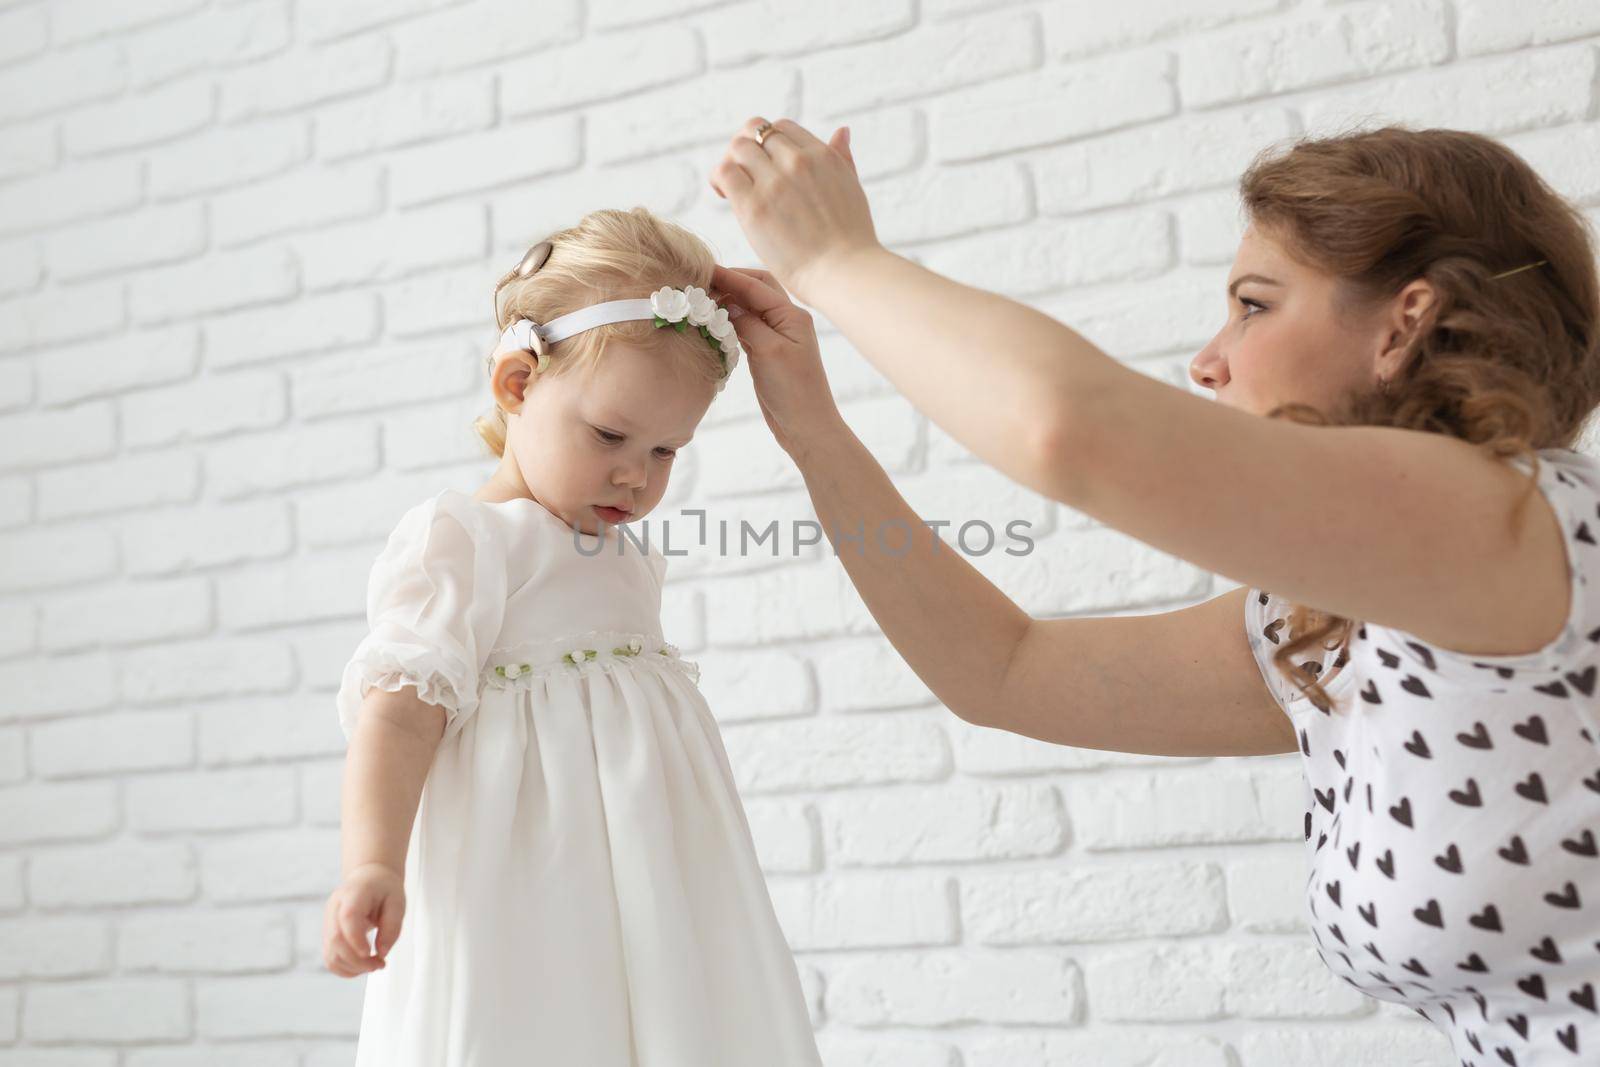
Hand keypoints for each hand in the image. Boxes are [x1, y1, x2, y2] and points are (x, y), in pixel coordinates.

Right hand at [322, 862, 403, 977]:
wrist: (368, 878)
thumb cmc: (384, 889)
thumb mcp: (397, 902)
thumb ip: (392, 927)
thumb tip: (382, 953)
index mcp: (353, 894)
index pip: (347, 918)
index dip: (357, 940)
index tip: (373, 954)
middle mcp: (334, 908)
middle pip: (336, 940)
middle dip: (358, 961)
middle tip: (380, 964)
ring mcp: (328, 922)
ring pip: (330, 954)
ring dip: (352, 968)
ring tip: (374, 965)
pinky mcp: (328, 934)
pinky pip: (330, 958)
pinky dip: (345, 968)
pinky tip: (362, 966)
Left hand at [709, 117, 880, 305]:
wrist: (846, 273)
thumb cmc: (851, 241)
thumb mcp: (852, 188)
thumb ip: (843, 158)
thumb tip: (842, 131)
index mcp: (822, 155)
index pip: (782, 127)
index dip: (768, 143)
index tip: (764, 165)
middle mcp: (798, 161)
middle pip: (756, 131)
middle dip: (746, 149)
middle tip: (744, 175)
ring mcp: (775, 182)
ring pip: (737, 147)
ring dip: (730, 162)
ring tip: (731, 187)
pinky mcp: (754, 206)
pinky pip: (725, 173)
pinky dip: (718, 178)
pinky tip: (724, 195)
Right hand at [709, 264, 844, 461]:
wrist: (806, 426)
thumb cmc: (793, 390)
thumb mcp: (769, 351)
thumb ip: (748, 323)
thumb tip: (727, 303)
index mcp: (792, 316)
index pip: (755, 286)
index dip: (728, 275)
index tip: (700, 268)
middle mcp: (786, 321)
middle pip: (756, 289)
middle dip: (731, 282)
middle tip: (701, 282)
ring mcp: (777, 337)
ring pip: (750, 308)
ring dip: (728, 301)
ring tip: (702, 300)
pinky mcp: (767, 352)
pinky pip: (746, 327)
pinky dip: (729, 321)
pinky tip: (713, 323)